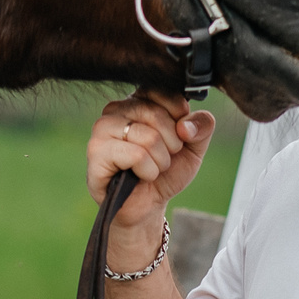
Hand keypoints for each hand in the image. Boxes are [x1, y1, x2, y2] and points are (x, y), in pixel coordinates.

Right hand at [86, 90, 214, 238]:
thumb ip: (202, 126)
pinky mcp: (96, 152)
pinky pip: (136, 155)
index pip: (164, 92)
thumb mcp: (194, 147)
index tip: (177, 136)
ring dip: (160, 162)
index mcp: (137, 100)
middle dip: (171, 145)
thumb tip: (185, 125)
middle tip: (163, 159)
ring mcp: (102, 129)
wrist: (148, 205)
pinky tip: (139, 176)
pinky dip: (148, 171)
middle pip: (156, 114)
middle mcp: (116, 109)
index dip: (179, 117)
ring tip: (151, 169)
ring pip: (148, 137)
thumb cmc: (166, 172)